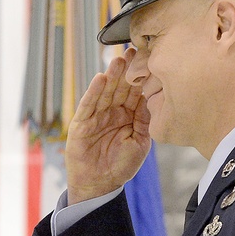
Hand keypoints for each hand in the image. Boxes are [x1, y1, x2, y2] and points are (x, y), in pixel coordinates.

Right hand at [64, 49, 150, 203]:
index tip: (149, 59)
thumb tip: (153, 98)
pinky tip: (100, 78)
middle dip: (127, 70)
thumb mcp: (140, 142)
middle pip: (120, 87)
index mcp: (128, 115)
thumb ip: (144, 120)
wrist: (99, 185)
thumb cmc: (120, 166)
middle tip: (134, 50)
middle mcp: (112, 112)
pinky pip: (89, 105)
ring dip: (111, 76)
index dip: (142, 76)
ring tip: (118, 59)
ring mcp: (96, 117)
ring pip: (105, 92)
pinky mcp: (82, 124)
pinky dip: (94, 91)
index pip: (135, 92)